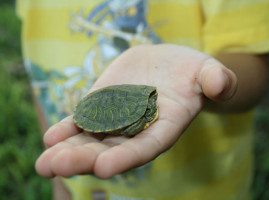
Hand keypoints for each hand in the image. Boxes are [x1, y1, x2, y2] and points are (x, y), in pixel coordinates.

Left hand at [35, 44, 236, 177]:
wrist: (169, 65)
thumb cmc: (193, 72)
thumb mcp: (208, 71)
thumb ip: (215, 79)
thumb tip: (220, 84)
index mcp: (165, 128)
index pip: (146, 147)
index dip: (127, 157)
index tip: (103, 167)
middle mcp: (139, 131)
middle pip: (112, 150)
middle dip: (85, 160)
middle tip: (56, 167)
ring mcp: (118, 120)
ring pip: (92, 141)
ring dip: (68, 152)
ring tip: (45, 163)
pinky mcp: (103, 106)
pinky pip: (84, 121)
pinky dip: (67, 130)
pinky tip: (50, 138)